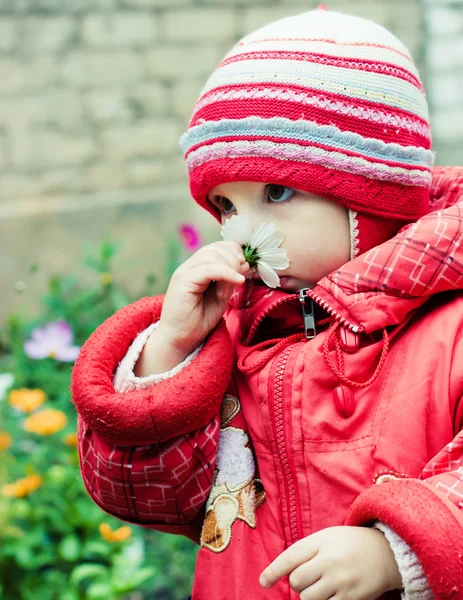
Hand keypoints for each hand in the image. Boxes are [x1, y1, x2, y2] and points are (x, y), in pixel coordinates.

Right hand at [136, 241, 248, 374]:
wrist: (179, 340)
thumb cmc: (198, 321)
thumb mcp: (221, 296)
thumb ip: (229, 280)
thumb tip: (244, 265)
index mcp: (197, 268)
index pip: (217, 247)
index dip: (235, 252)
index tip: (245, 267)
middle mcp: (189, 266)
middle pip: (216, 248)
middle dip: (235, 259)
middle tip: (241, 277)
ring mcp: (184, 273)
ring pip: (212, 255)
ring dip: (230, 269)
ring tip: (230, 288)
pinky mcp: (183, 282)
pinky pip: (208, 269)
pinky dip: (227, 273)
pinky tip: (237, 281)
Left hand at [259, 526, 402, 599]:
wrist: (386, 552)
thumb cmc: (350, 543)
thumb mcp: (327, 537)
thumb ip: (306, 551)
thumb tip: (285, 572)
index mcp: (321, 542)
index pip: (290, 557)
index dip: (273, 571)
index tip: (263, 582)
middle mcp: (330, 561)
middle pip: (297, 581)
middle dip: (297, 583)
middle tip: (308, 577)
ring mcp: (341, 581)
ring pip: (308, 599)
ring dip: (309, 595)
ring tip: (320, 585)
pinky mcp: (351, 599)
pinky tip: (330, 594)